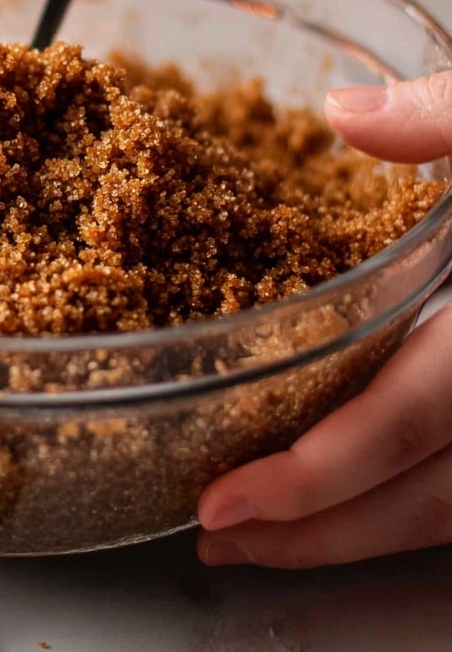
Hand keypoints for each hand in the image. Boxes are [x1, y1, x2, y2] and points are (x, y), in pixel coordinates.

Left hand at [197, 73, 451, 567]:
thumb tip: (345, 111)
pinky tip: (360, 500)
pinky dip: (416, 511)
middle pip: (431, 500)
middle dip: (317, 535)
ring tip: (264, 538)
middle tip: (220, 540)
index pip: (416, 418)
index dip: (316, 475)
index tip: (223, 502)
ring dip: (359, 537)